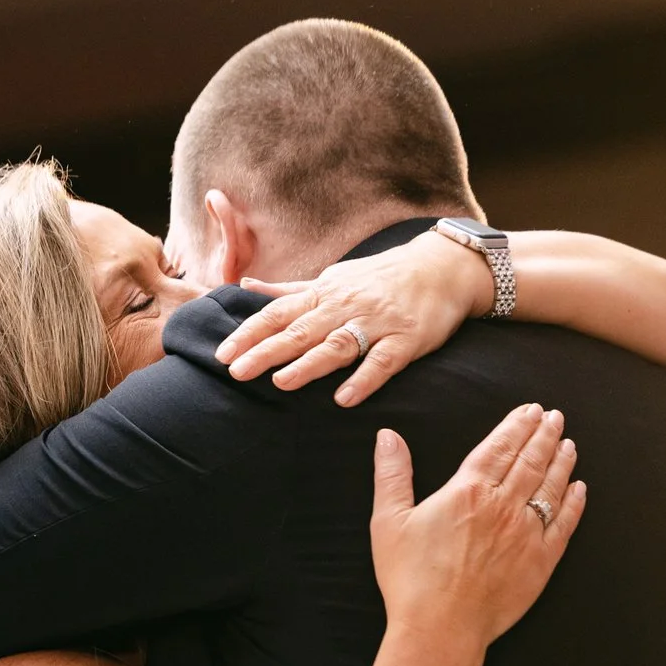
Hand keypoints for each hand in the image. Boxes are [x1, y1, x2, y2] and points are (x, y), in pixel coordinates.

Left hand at [215, 230, 493, 404]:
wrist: (443, 267)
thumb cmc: (381, 277)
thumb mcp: (334, 277)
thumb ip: (290, 290)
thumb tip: (248, 286)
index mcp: (324, 294)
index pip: (279, 313)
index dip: (250, 333)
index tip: (222, 353)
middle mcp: (345, 306)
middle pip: (300, 330)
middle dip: (267, 350)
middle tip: (236, 371)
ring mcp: (376, 323)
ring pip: (338, 344)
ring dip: (309, 364)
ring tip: (282, 382)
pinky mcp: (406, 340)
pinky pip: (383, 362)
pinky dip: (364, 379)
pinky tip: (345, 398)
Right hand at [371, 404, 584, 648]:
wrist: (441, 628)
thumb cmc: (410, 578)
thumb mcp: (389, 521)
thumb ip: (392, 475)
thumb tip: (387, 437)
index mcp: (468, 491)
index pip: (500, 446)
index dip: (517, 425)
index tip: (531, 410)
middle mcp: (504, 506)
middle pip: (531, 460)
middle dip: (545, 435)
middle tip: (555, 417)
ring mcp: (527, 533)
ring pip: (551, 487)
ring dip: (562, 462)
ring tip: (568, 444)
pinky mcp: (541, 561)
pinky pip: (565, 524)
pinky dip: (574, 503)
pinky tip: (579, 489)